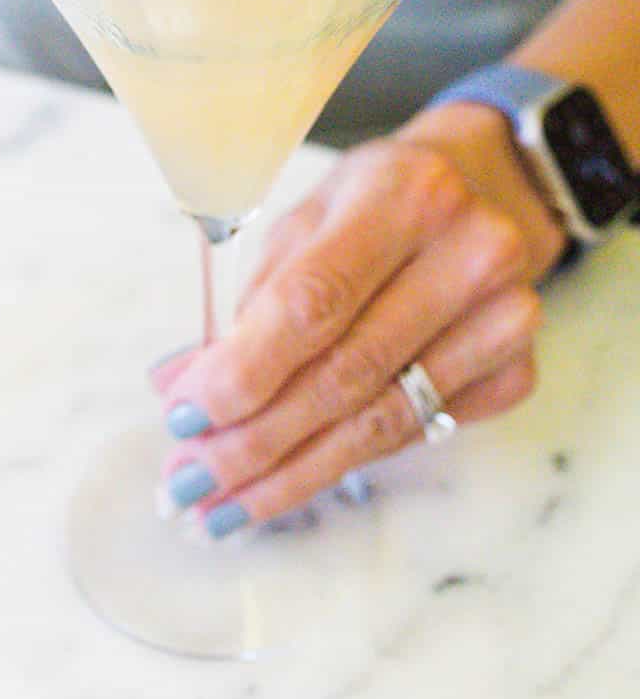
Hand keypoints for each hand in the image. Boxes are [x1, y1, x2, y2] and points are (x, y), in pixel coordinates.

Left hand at [153, 102, 566, 536]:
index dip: (245, 369)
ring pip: (381, 422)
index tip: (185, 416)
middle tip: (190, 481)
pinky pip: (415, 435)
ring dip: (291, 474)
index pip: (313, 302)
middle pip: (345, 374)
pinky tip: (290, 480)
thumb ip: (251, 300)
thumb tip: (181, 386)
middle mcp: (468, 253)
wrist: (485, 193)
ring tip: (225, 505)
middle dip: (255, 441)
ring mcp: (505, 318)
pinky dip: (344, 464)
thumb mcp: (308, 219)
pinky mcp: (518, 372)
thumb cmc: (376, 205)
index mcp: (400, 193)